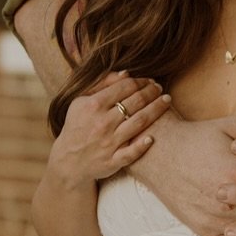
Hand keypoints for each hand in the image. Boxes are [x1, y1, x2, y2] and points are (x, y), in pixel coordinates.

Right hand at [47, 71, 170, 188]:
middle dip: (152, 92)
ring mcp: (108, 143)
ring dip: (157, 110)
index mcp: (94, 105)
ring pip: (139, 123)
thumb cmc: (77, 126)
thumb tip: (126, 74)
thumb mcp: (80, 101)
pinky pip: (131, 153)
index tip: (149, 80)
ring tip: (167, 100)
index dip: (141, 81)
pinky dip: (142, 145)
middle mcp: (103, 123)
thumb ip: (101, 85)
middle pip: (136, 102)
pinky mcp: (112, 161)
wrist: (68, 160)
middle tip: (160, 88)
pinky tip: (153, 137)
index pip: (125, 87)